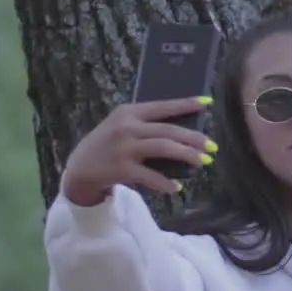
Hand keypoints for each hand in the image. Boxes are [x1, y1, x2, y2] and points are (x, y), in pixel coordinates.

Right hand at [61, 96, 215, 205]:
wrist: (79, 169)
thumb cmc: (107, 146)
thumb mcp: (121, 126)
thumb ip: (145, 125)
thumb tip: (183, 134)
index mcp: (129, 112)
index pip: (163, 106)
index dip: (186, 104)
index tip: (207, 103)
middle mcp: (126, 127)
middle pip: (168, 130)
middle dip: (194, 138)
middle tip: (212, 146)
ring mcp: (123, 147)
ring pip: (164, 148)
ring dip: (187, 155)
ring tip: (203, 161)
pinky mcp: (121, 168)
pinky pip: (150, 175)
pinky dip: (165, 182)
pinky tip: (176, 188)